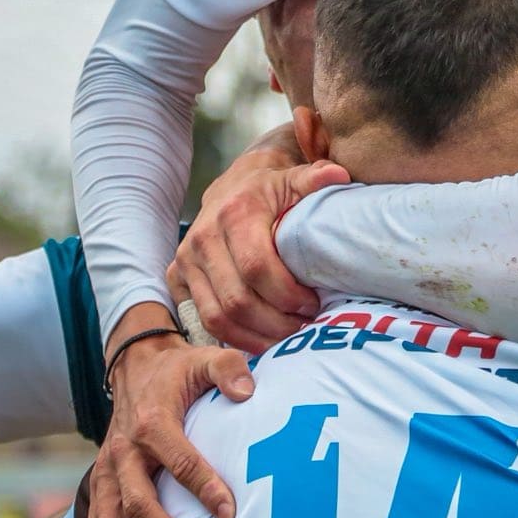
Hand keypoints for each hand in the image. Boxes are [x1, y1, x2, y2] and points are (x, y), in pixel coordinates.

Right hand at [85, 308, 254, 517]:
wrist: (135, 367)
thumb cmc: (178, 371)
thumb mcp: (205, 359)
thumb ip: (229, 369)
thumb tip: (247, 392)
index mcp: (152, 422)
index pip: (180, 461)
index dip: (205, 488)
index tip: (229, 513)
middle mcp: (124, 451)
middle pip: (139, 502)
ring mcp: (108, 470)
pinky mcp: (102, 482)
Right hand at [168, 149, 349, 353]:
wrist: (232, 184)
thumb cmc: (269, 188)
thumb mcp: (293, 178)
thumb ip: (314, 179)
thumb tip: (340, 175)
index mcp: (234, 214)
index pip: (257, 267)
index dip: (287, 294)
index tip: (313, 303)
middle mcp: (203, 238)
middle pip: (237, 300)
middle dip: (276, 323)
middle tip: (304, 328)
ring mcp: (185, 260)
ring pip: (216, 317)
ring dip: (254, 338)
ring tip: (286, 340)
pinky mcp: (177, 277)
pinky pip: (201, 320)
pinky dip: (232, 338)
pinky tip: (260, 341)